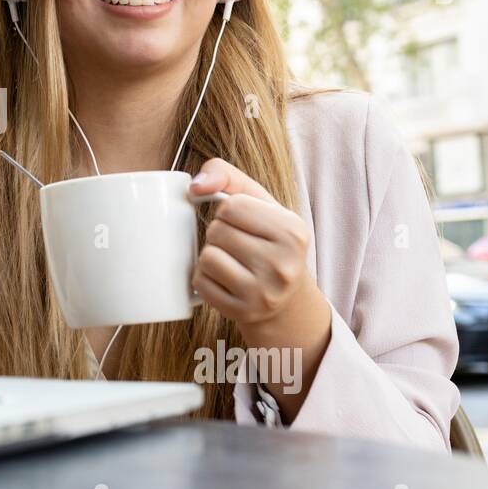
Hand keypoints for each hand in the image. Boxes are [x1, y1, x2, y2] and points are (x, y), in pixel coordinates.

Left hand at [188, 157, 320, 334]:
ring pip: (207, 257)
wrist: (285, 300)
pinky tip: (225, 280)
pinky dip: (205, 278)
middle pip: (217, 231)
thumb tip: (194, 186)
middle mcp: (283, 265)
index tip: (243, 222)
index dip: (228, 210)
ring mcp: (264, 293)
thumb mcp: (259, 202)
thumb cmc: (266, 240)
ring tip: (231, 261)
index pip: (231, 205)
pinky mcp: (243, 312)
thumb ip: (227, 175)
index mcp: (293, 231)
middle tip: (237, 245)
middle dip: (219, 233)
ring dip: (210, 256)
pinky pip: (200, 283)